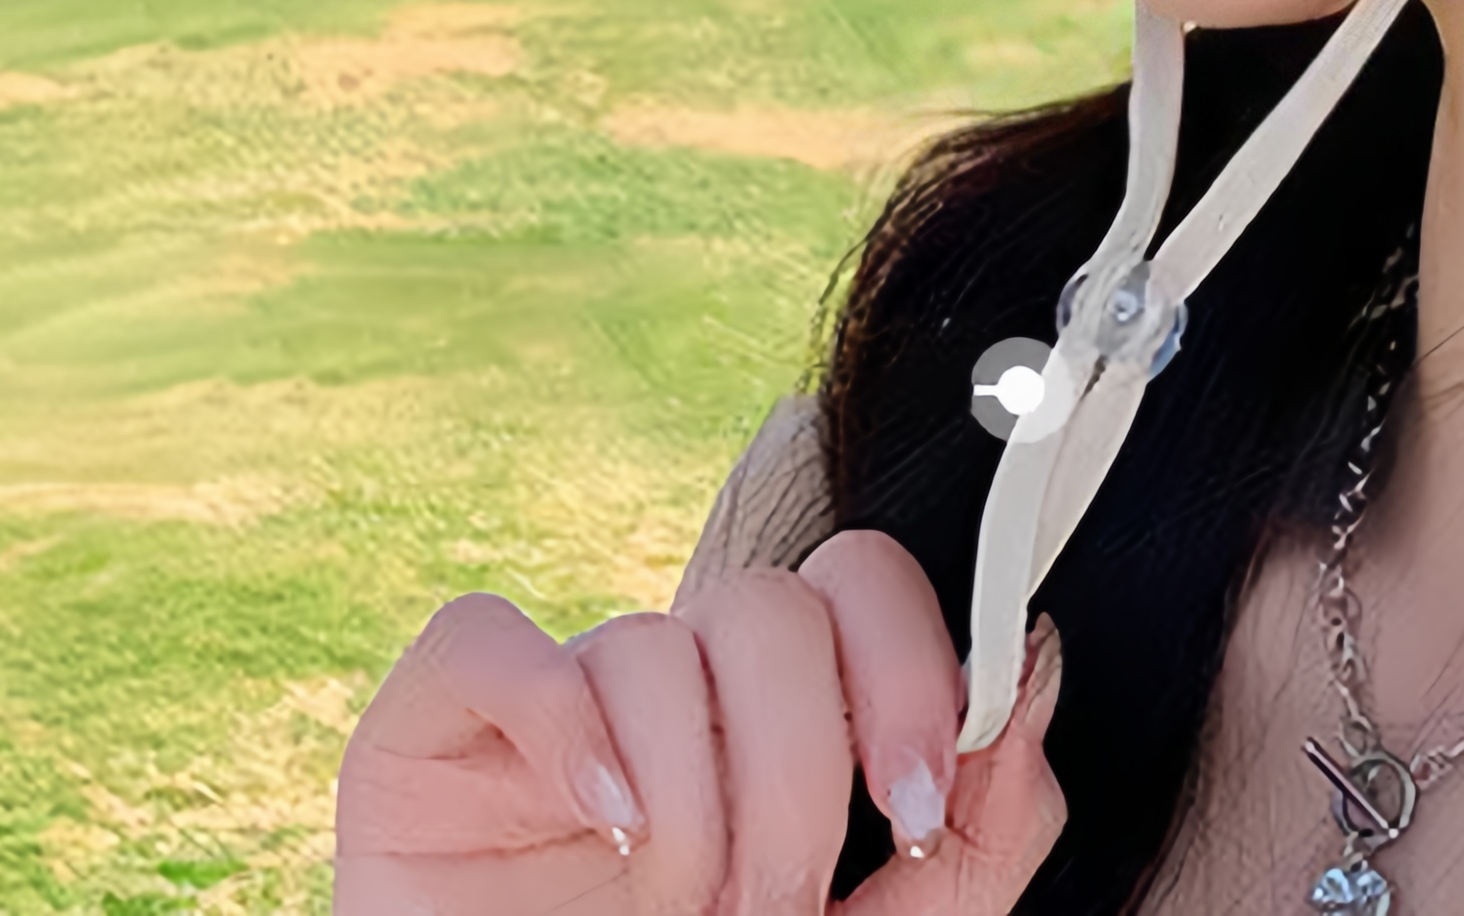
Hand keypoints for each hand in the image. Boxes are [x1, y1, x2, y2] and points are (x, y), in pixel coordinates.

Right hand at [334, 534, 1065, 914]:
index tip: (922, 796)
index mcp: (773, 712)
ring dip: (690, 800)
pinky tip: (603, 824)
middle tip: (781, 899)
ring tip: (675, 907)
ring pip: (653, 640)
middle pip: (771, 604)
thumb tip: (1035, 668)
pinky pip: (489, 640)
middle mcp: (670, 685)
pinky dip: (558, 722)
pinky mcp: (429, 732)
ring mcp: (550, 703)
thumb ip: (983, 830)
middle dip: (799, 766)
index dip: (909, 660)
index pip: (860, 580)